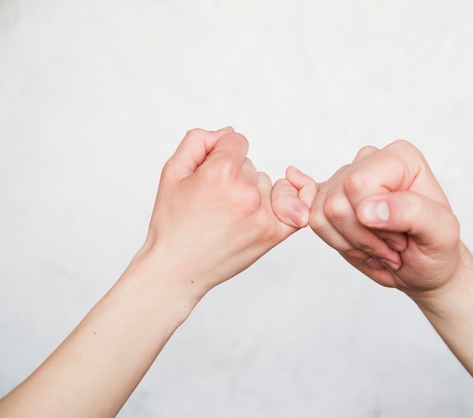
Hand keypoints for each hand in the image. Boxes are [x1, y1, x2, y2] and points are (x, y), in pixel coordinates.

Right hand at [139, 127, 308, 294]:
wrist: (177, 269)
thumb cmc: (172, 222)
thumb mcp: (172, 171)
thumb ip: (199, 141)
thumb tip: (230, 134)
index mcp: (221, 173)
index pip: (236, 142)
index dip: (220, 154)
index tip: (206, 174)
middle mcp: (247, 192)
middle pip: (251, 165)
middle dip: (233, 176)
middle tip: (212, 202)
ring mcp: (263, 214)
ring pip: (267, 184)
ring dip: (252, 192)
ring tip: (227, 215)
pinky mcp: (273, 234)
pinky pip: (300, 206)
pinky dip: (299, 196)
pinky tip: (292, 187)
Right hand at [292, 140, 460, 295]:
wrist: (423, 267)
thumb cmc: (435, 248)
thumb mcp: (441, 233)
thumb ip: (412, 212)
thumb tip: (368, 209)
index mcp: (400, 158)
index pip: (359, 183)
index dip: (375, 220)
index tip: (402, 236)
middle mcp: (370, 160)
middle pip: (337, 200)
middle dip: (363, 235)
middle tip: (392, 245)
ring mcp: (345, 177)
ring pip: (322, 213)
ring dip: (352, 242)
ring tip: (380, 246)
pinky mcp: (328, 197)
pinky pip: (314, 221)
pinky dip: (339, 243)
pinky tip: (363, 245)